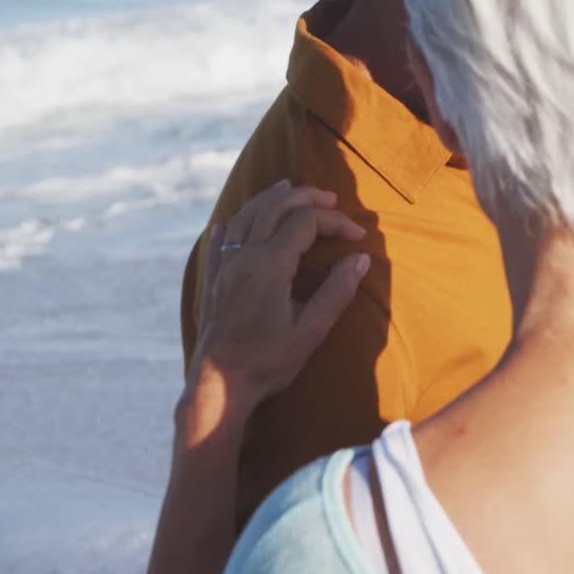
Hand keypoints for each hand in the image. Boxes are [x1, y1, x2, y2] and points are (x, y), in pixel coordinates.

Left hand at [181, 180, 370, 447]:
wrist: (219, 384)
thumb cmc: (267, 362)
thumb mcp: (311, 330)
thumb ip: (337, 291)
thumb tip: (360, 258)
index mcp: (270, 264)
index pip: (306, 222)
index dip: (335, 222)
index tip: (357, 237)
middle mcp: (244, 257)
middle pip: (274, 207)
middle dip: (305, 197)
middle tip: (331, 198)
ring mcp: (225, 267)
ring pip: (245, 217)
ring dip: (268, 198)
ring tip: (287, 188)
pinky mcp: (214, 282)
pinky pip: (219, 242)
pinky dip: (230, 225)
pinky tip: (228, 223)